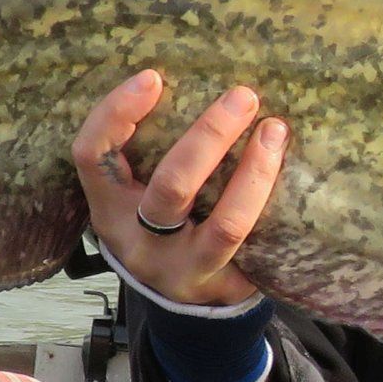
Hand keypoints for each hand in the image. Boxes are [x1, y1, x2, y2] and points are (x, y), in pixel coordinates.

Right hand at [71, 70, 288, 306]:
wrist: (181, 305)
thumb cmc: (161, 227)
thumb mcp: (137, 194)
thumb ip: (150, 150)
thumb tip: (191, 76)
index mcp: (109, 207)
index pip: (92, 155)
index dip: (116, 114)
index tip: (153, 78)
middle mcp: (139, 240)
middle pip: (172, 186)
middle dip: (211, 136)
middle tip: (244, 96)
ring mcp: (182, 268)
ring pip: (224, 223)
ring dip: (255, 173)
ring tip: (275, 131)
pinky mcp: (221, 283)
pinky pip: (252, 243)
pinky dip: (268, 204)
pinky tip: (290, 174)